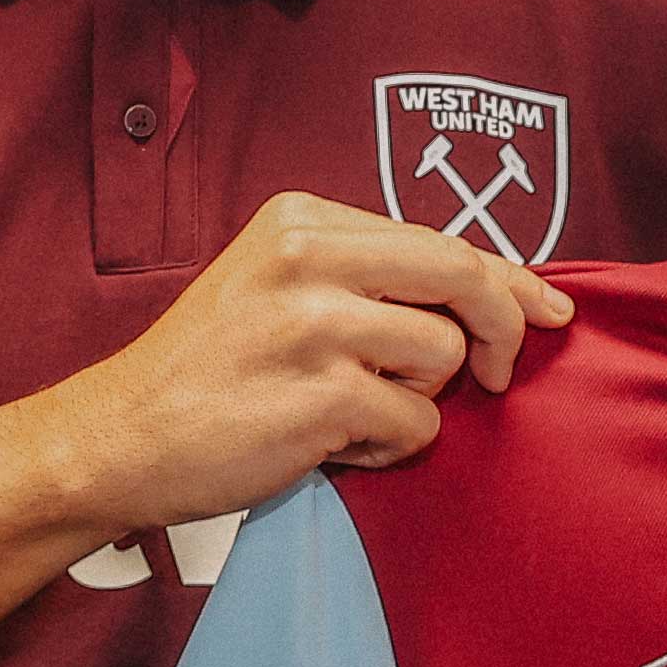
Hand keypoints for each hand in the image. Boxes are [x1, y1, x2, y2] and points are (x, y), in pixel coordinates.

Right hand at [6, 192, 572, 536]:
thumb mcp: (274, 285)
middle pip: (462, 275)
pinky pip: (414, 423)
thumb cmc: (207, 372)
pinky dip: (389, 446)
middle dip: (501, 328)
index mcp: (302, 220)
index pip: (439, 238)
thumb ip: (364, 278)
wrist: (116, 438)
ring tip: (353, 413)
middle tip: (499, 374)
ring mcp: (314, 325)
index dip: (509, 279)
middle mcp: (309, 257)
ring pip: (443, 358)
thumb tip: (487, 295)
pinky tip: (333, 445)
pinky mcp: (321, 395)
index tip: (550, 310)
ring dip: (418, 401)